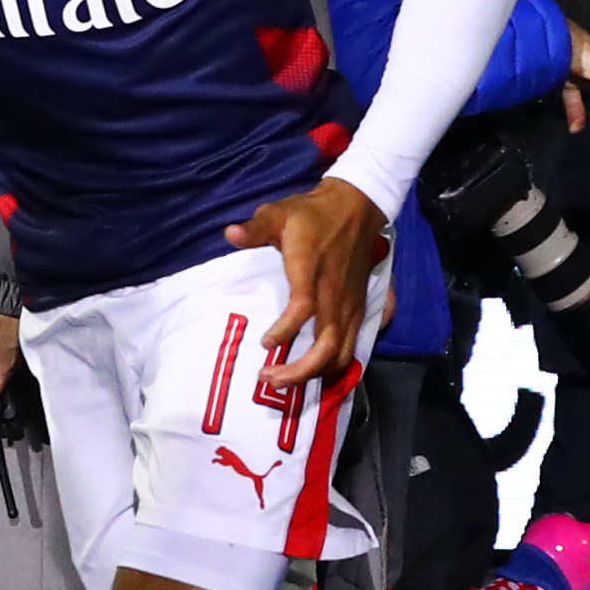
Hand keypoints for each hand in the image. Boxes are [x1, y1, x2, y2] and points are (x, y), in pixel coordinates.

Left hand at [223, 177, 388, 386]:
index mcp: (312, 270)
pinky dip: (332, 367)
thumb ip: (256, 228)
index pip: (304, 306)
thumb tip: (231, 234)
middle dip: (300, 371)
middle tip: (269, 379)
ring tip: (284, 382)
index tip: (265, 344)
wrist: (357, 207)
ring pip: (341, 353)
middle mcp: (335, 293)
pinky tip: (311, 374)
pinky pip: (351, 347)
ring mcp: (350, 305)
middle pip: (327, 345)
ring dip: (315, 374)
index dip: (285, 330)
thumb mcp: (279, 213)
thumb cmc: (312, 214)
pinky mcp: (359, 309)